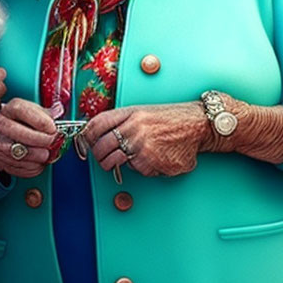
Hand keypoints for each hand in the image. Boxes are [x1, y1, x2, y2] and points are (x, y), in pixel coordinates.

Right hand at [0, 98, 58, 177]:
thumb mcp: (35, 111)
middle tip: (52, 142)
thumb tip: (59, 110)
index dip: (42, 122)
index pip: (24, 112)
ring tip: (46, 154)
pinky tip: (38, 162)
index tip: (53, 128)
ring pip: (20, 153)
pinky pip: (18, 168)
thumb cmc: (23, 121)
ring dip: (38, 156)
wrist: (5, 133)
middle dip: (42, 140)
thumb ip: (47, 113)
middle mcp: (2, 125)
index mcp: (11, 109)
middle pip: (22, 134)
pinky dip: (32, 168)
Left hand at [80, 103, 211, 176]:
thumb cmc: (170, 119)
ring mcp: (141, 146)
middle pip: (101, 148)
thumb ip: (122, 121)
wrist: (197, 125)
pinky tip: (155, 158)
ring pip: (116, 162)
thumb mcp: (142, 112)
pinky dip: (144, 168)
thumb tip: (98, 134)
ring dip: (119, 165)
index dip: (86, 136)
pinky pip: (138, 170)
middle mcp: (133, 128)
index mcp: (129, 113)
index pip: (96, 124)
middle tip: (105, 159)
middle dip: (100, 157)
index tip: (85, 143)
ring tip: (131, 159)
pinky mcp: (151, 162)